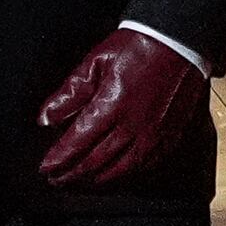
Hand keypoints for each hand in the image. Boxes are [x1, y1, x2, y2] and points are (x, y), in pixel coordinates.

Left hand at [37, 25, 210, 188]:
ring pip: (119, 171)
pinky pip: (144, 168)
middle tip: (56, 180)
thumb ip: (69, 92)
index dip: (59, 159)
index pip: (77, 142)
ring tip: (78, 184)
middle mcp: (133, 126)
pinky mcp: (169, 138)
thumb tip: (45, 117)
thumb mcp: (95, 61)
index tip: (46, 168)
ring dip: (95, 181)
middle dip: (71, 174)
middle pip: (95, 162)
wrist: (180, 42)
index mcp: (112, 105)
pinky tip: (111, 178)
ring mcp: (153, 135)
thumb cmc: (138, 46)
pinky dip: (124, 177)